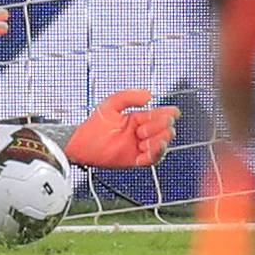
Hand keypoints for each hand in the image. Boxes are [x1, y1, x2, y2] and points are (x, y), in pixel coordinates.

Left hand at [64, 89, 179, 167]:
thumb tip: (149, 95)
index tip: (173, 112)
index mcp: (137, 118)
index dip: (167, 113)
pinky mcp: (136, 159)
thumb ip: (128, 97)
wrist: (81, 144)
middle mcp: (141, 132)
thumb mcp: (110, 105)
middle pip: (163, 130)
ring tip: (151, 140)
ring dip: (159, 142)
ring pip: (160, 145)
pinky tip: (147, 151)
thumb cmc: (94, 124)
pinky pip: (151, 160)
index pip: (158, 115)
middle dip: (160, 127)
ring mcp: (139, 146)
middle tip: (145, 128)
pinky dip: (153, 155)